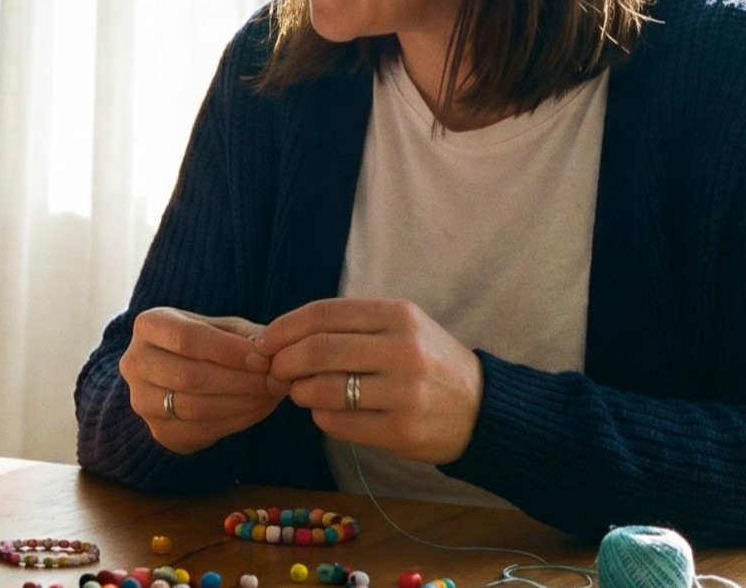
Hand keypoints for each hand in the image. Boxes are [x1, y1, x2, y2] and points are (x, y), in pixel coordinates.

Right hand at [117, 307, 279, 454]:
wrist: (178, 375)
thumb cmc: (206, 344)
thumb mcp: (222, 328)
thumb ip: (244, 336)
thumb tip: (267, 352)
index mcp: (148, 325)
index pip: (187, 338)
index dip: (228, 351)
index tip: (263, 359)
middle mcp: (134, 363)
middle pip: (189, 376)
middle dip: (239, 381)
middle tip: (275, 381)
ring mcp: (142, 401)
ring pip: (195, 408)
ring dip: (241, 404)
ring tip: (271, 395)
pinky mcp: (159, 432)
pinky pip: (200, 432)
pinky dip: (236, 422)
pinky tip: (259, 410)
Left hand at [256, 298, 481, 464]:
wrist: (481, 409)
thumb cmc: (427, 362)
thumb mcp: (400, 327)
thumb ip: (347, 326)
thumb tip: (278, 336)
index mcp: (399, 315)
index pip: (323, 315)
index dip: (283, 328)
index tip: (264, 342)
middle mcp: (403, 350)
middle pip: (316, 352)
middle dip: (283, 362)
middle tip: (274, 371)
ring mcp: (404, 393)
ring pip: (322, 391)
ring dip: (299, 392)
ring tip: (301, 392)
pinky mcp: (401, 432)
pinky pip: (337, 424)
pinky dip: (321, 417)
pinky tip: (328, 412)